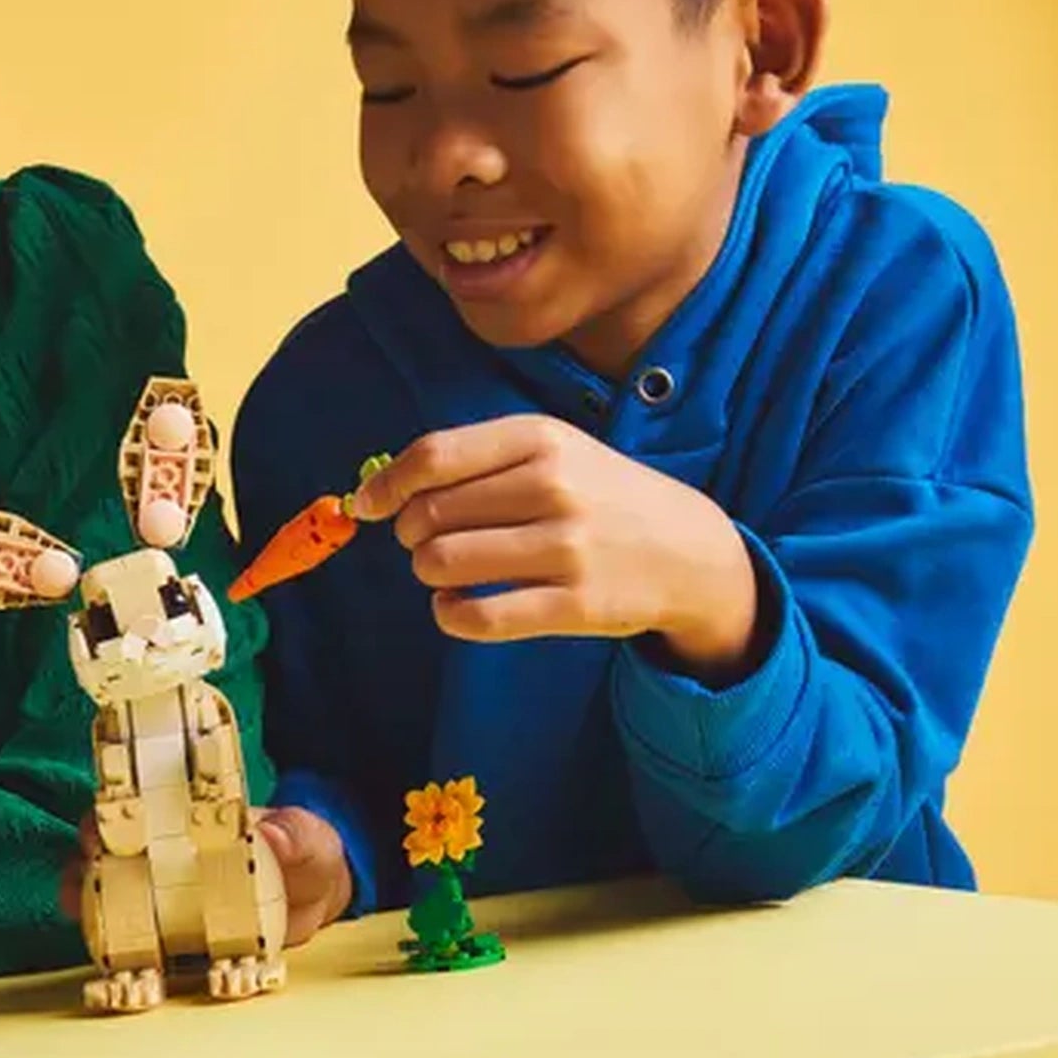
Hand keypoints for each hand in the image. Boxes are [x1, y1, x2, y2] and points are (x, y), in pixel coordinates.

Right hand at [55, 804, 352, 948]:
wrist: (317, 900)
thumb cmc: (307, 854)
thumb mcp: (310, 838)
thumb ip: (295, 834)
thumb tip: (269, 832)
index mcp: (192, 821)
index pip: (134, 811)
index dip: (105, 818)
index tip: (96, 830)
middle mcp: (169, 859)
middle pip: (108, 859)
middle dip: (85, 868)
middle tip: (84, 882)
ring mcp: (170, 903)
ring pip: (113, 905)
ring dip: (93, 914)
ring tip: (88, 927)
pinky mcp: (180, 943)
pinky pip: (143, 951)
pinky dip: (125, 959)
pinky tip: (118, 970)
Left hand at [349, 415, 762, 674]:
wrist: (689, 551)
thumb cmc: (600, 495)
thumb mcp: (553, 451)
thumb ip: (474, 460)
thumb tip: (380, 488)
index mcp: (541, 439)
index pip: (433, 456)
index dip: (386, 485)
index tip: (367, 505)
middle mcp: (554, 488)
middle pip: (430, 513)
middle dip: (409, 533)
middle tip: (425, 541)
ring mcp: (567, 549)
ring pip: (443, 563)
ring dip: (427, 572)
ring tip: (444, 571)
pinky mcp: (574, 606)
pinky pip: (477, 618)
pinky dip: (448, 615)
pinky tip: (457, 606)